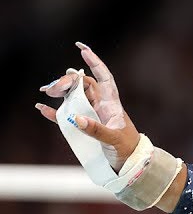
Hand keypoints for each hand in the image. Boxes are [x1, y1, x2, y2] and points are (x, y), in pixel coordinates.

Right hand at [34, 43, 140, 172]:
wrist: (129, 164)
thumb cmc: (128, 149)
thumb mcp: (114, 139)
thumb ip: (97, 130)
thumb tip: (77, 119)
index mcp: (111, 104)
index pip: (104, 78)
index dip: (95, 62)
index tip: (82, 49)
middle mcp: (100, 105)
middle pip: (83, 85)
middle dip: (68, 80)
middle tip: (53, 89)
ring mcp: (90, 114)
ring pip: (74, 96)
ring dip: (60, 91)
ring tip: (47, 93)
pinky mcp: (82, 126)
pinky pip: (66, 115)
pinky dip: (54, 111)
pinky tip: (42, 108)